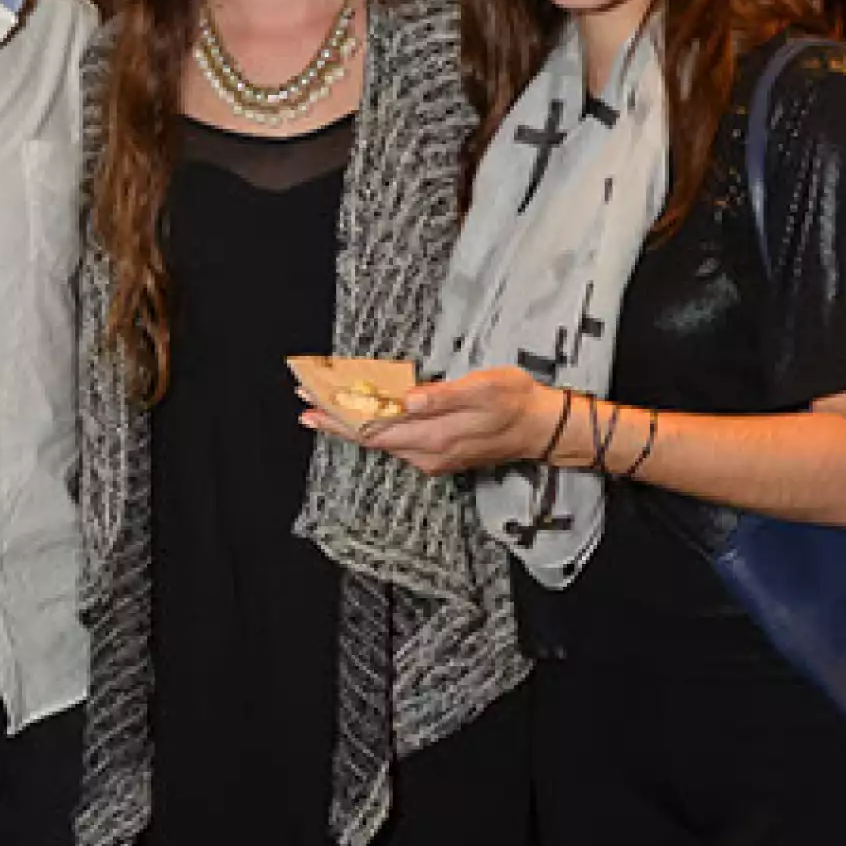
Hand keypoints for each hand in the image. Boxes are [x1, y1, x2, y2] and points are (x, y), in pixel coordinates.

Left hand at [304, 367, 565, 477]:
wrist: (541, 428)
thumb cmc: (516, 401)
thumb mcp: (485, 388)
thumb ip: (445, 396)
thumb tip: (408, 400)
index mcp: (435, 435)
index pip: (375, 426)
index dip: (342, 413)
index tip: (314, 402)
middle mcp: (427, 453)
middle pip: (370, 438)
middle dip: (335, 421)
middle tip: (304, 405)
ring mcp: (432, 457)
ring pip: (381, 442)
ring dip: (352, 425)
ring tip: (324, 409)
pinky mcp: (438, 455)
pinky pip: (396, 443)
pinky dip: (374, 430)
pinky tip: (364, 419)